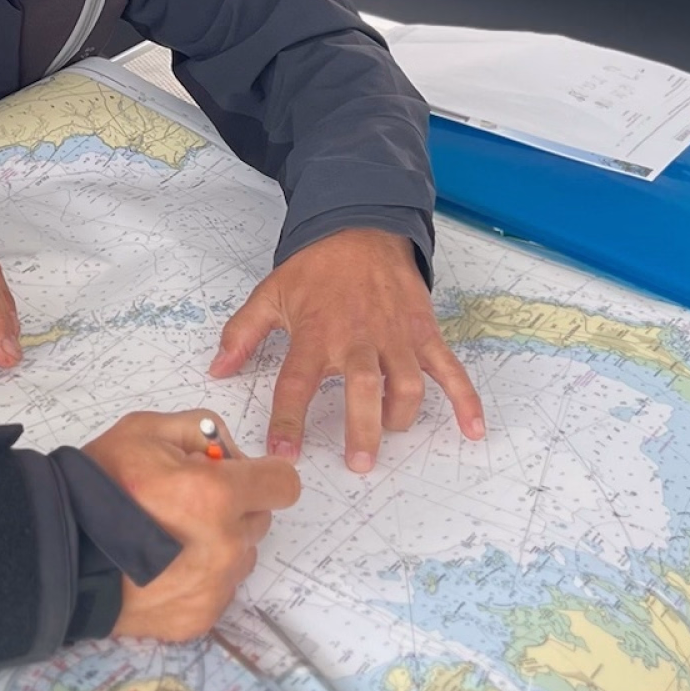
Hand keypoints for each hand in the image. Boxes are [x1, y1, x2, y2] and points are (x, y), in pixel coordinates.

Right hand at [79, 408, 300, 642]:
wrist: (59, 552)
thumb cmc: (98, 487)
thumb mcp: (143, 430)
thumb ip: (200, 429)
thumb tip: (227, 451)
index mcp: (217, 495)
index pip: (283, 485)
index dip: (262, 475)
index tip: (237, 476)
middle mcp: (226, 545)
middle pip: (259, 520)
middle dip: (234, 507)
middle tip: (186, 504)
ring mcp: (216, 587)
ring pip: (240, 557)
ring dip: (218, 544)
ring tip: (168, 539)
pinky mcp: (200, 618)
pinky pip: (218, 590)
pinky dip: (199, 578)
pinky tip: (161, 568)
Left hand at [208, 228, 485, 473]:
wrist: (360, 226)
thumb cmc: (316, 267)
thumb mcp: (270, 294)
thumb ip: (242, 333)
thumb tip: (216, 369)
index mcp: (315, 334)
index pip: (297, 385)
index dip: (288, 422)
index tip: (284, 456)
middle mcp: (357, 339)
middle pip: (363, 390)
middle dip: (362, 430)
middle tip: (358, 463)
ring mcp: (395, 336)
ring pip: (406, 384)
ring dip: (401, 416)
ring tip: (390, 435)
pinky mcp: (422, 332)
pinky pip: (449, 369)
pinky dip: (465, 399)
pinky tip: (473, 429)